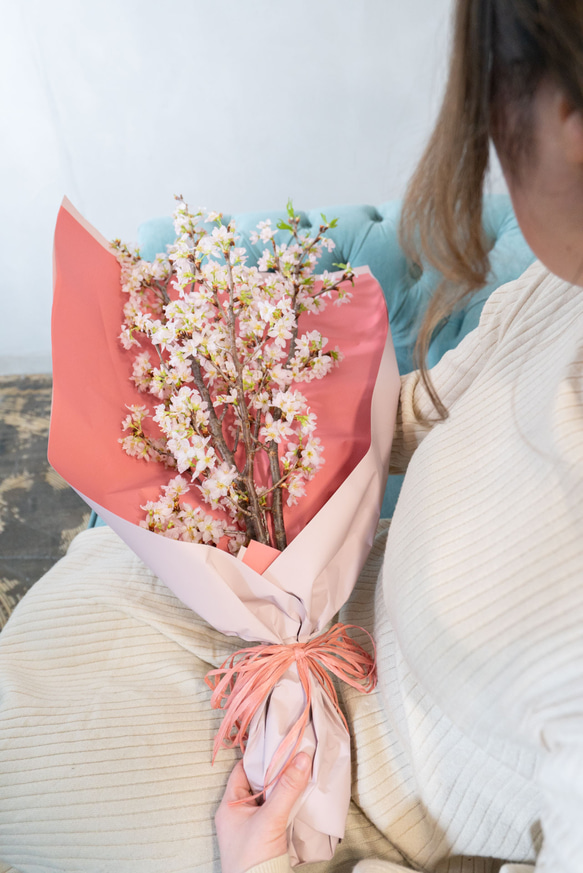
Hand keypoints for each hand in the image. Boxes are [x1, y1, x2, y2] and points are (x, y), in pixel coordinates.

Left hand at [215, 752, 311, 872]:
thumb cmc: (254, 858)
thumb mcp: (270, 819)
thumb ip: (286, 788)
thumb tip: (302, 757)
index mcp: (229, 805)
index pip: (242, 770)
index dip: (259, 757)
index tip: (278, 743)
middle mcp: (237, 813)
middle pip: (257, 783)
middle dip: (275, 770)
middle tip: (294, 754)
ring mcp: (250, 826)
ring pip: (267, 797)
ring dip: (282, 787)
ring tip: (300, 770)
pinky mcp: (263, 837)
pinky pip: (275, 811)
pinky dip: (286, 802)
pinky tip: (300, 796)